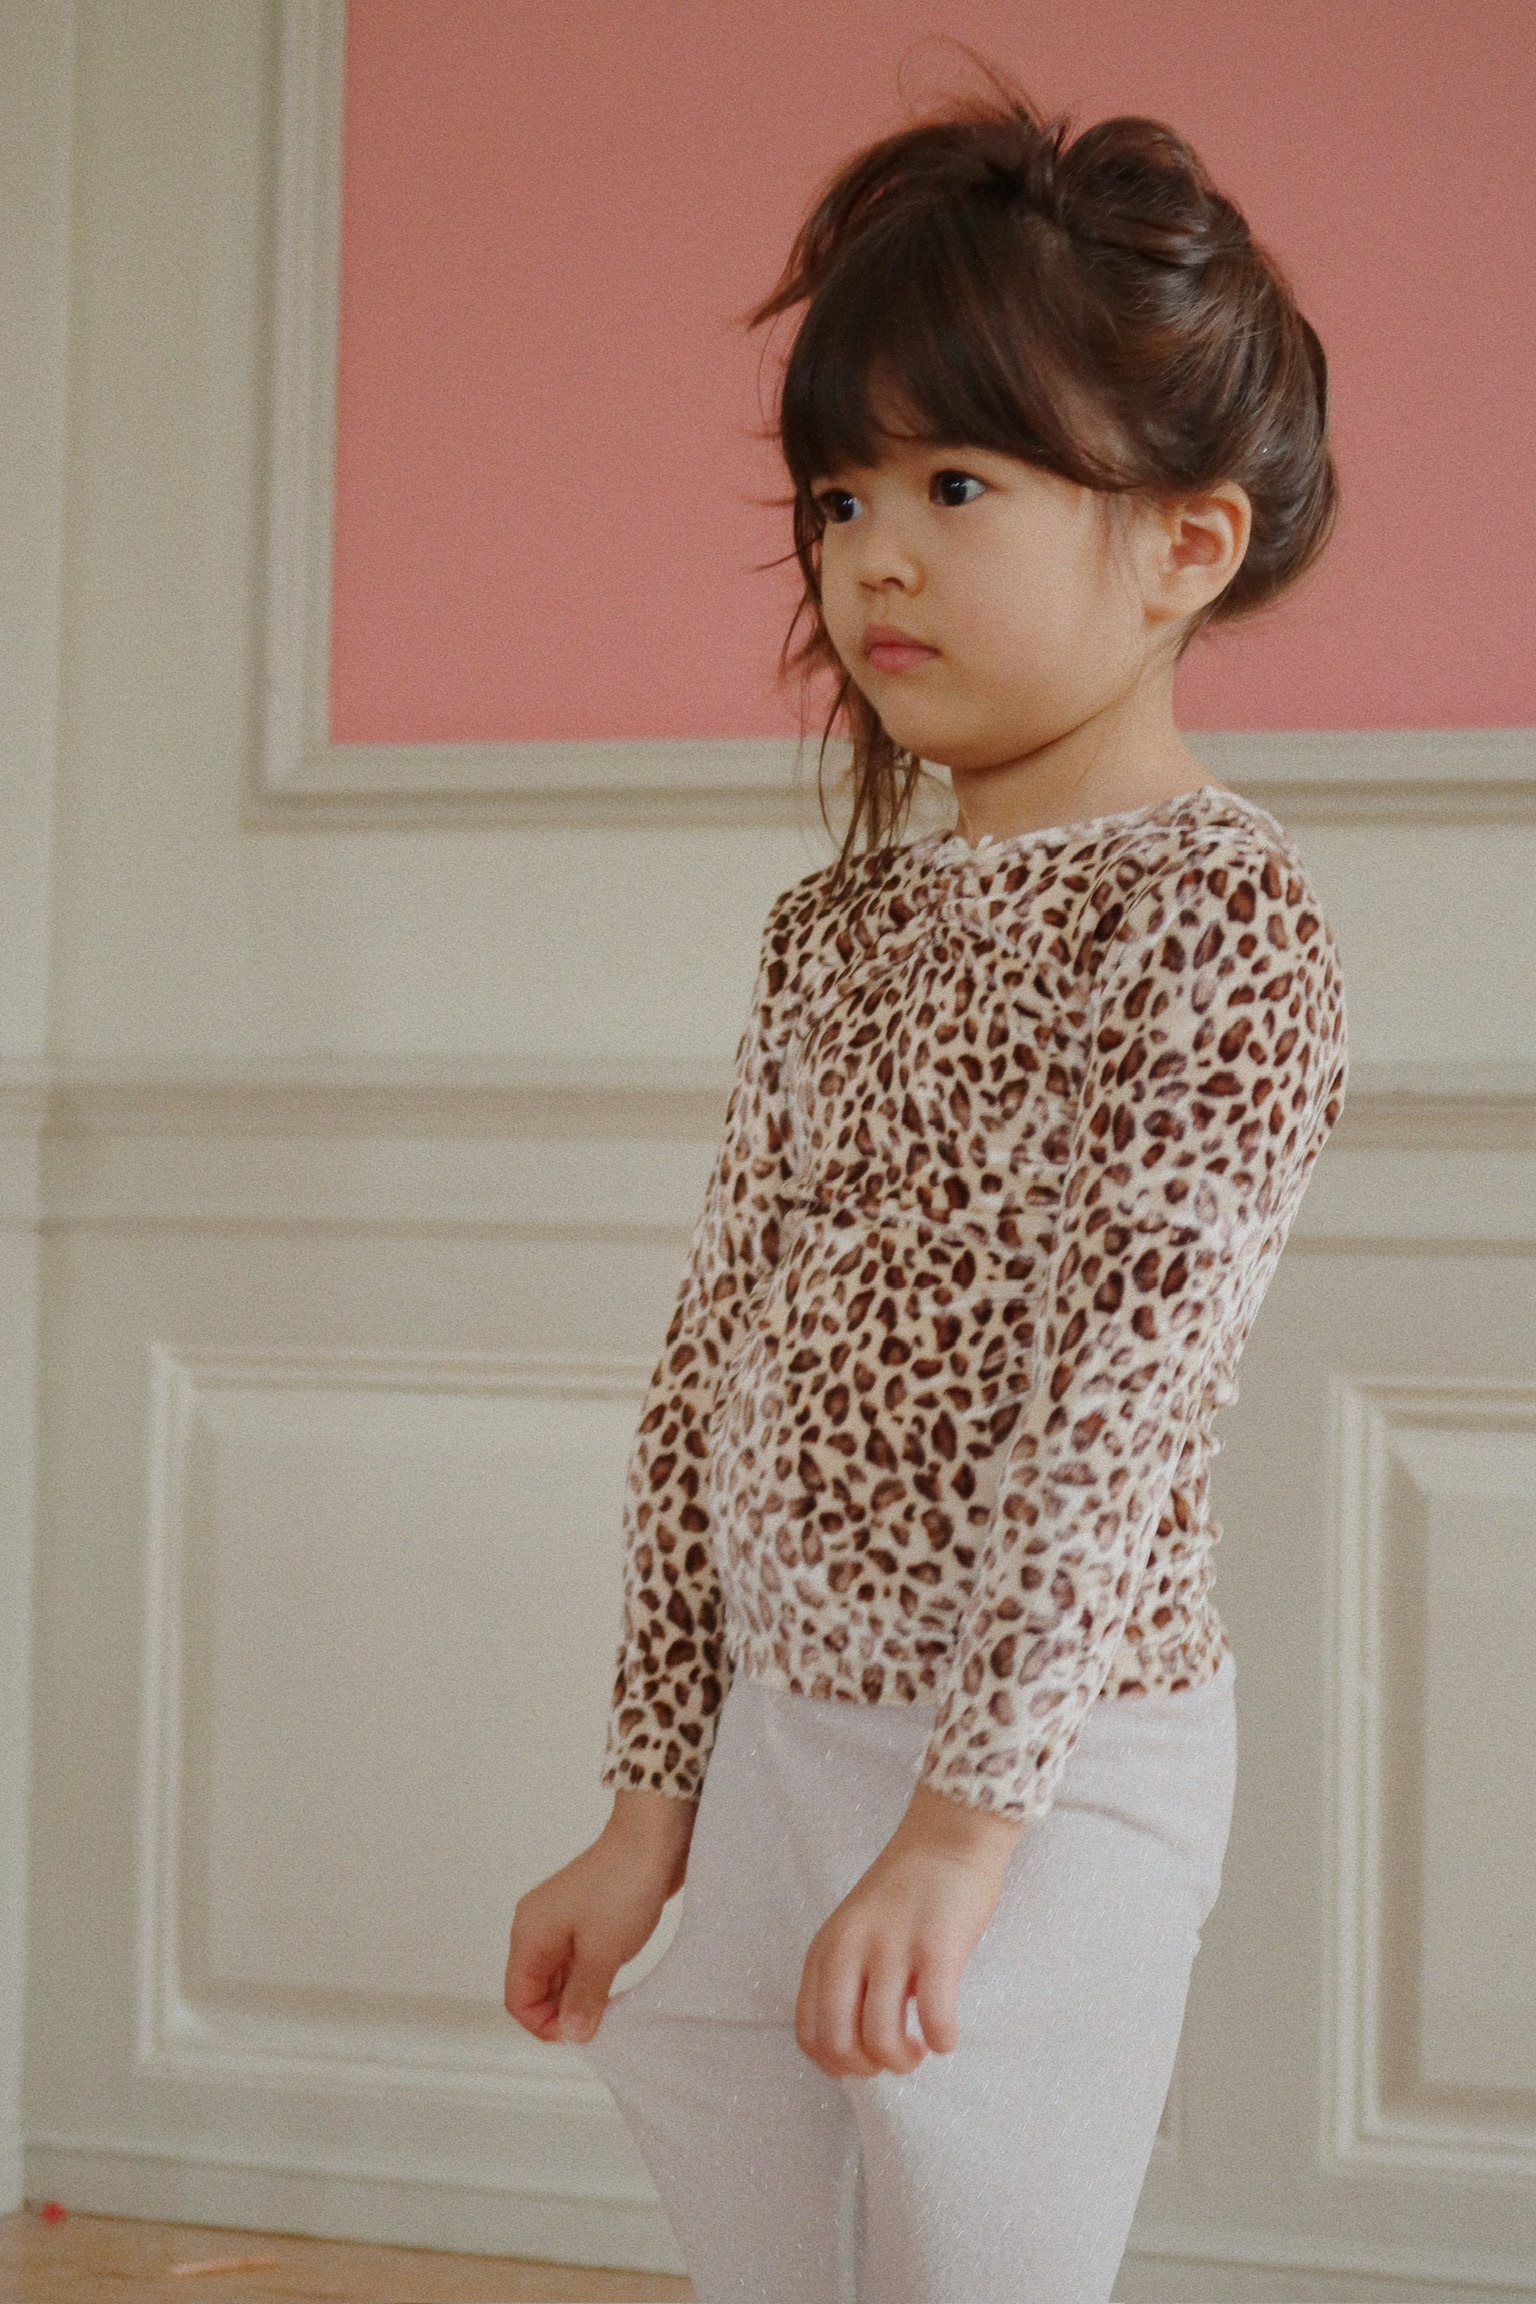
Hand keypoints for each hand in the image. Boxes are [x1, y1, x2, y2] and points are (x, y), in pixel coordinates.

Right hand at [504, 1788, 695, 2045]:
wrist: (654, 1836)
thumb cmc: (624, 1886)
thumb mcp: (603, 1952)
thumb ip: (583, 1998)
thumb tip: (571, 2036)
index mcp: (530, 1933)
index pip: (517, 1998)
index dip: (544, 2025)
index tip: (581, 2033)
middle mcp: (537, 1927)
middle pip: (534, 1989)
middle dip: (560, 2013)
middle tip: (598, 2023)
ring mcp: (561, 1921)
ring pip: (556, 1977)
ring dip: (576, 1997)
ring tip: (608, 2007)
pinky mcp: (585, 1919)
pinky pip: (575, 1962)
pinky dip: (588, 1979)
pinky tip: (611, 1987)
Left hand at [795, 1785, 1022, 2078]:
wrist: (947, 1837)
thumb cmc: (905, 1889)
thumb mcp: (853, 1930)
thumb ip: (844, 1978)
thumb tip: (855, 2047)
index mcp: (826, 1949)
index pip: (809, 2034)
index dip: (836, 2065)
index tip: (864, 2060)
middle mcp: (850, 1949)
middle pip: (838, 2044)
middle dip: (868, 2069)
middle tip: (894, 2056)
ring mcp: (892, 1947)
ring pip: (881, 2040)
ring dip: (903, 2061)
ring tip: (919, 2047)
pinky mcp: (937, 1947)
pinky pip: (934, 2019)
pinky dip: (941, 2041)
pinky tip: (946, 2034)